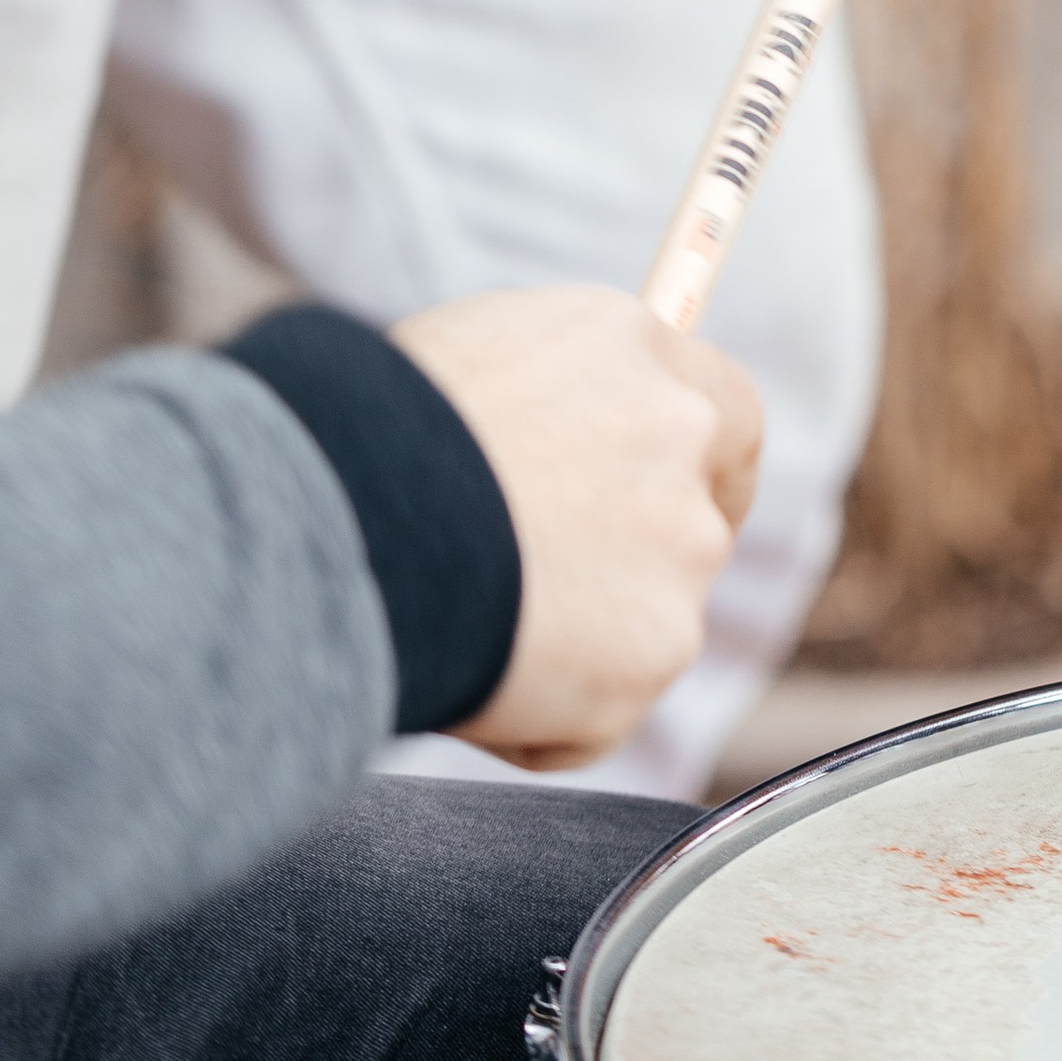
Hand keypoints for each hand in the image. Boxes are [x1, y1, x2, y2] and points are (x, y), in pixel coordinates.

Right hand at [394, 283, 761, 768]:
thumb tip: (566, 432)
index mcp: (636, 346)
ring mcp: (679, 545)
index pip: (725, 412)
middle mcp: (678, 434)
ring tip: (454, 625)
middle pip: (692, 521)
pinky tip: (461, 676)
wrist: (337, 508)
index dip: (707, 468)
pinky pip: (597, 707)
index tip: (680, 504)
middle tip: (542, 599)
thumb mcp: (474, 360)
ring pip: (640, 621)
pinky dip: (538, 714)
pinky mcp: (656, 646)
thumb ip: (556, 398)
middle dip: (633, 568)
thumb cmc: (366, 429)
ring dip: (571, 642)